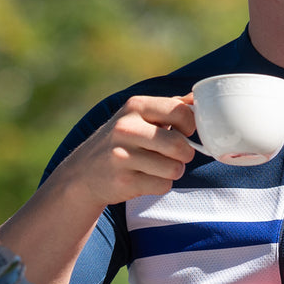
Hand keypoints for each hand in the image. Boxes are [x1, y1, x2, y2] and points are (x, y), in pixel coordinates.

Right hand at [46, 94, 197, 209]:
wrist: (83, 173)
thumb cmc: (122, 141)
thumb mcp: (139, 116)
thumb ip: (170, 106)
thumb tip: (200, 97)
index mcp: (135, 106)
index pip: (181, 111)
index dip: (191, 125)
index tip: (184, 132)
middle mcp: (126, 128)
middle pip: (179, 144)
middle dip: (184, 154)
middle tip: (175, 155)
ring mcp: (122, 155)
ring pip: (174, 168)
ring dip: (173, 171)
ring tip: (158, 167)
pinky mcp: (123, 181)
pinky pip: (162, 186)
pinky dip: (160, 185)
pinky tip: (145, 178)